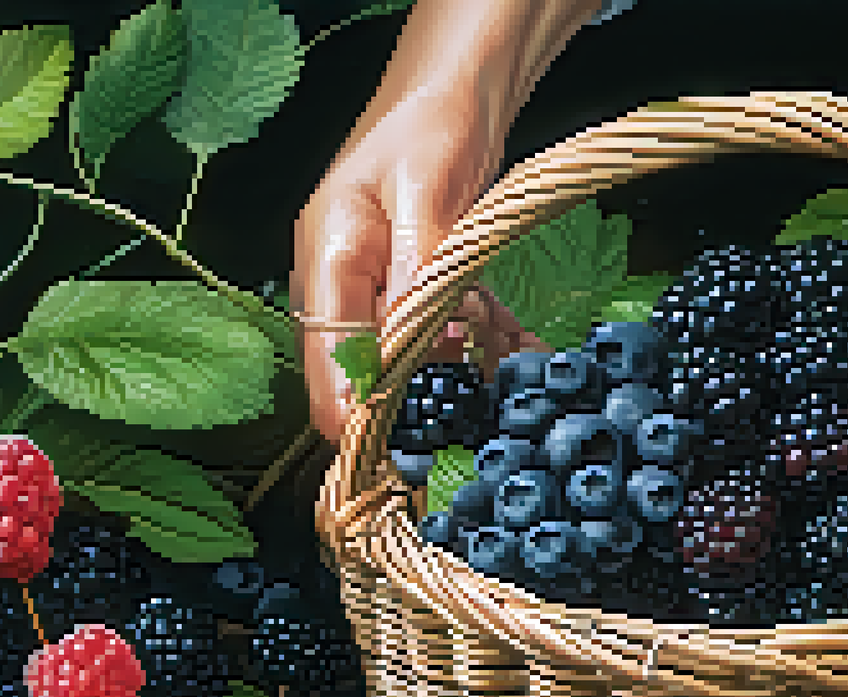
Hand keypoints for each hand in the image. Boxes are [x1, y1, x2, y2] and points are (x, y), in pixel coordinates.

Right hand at [289, 0, 597, 447]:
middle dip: (425, 389)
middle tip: (480, 390)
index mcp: (329, 260)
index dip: (358, 418)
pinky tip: (519, 341)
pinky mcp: (410, 283)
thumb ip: (419, 268)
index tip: (400, 457)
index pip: (328, 364)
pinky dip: (478, 340)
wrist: (456, 88)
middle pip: (367, 371)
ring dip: (462, 361)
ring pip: (411, 357)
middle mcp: (342, 281)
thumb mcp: (427, 191)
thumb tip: (412, 341)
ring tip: (509, 344)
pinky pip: (438, 332)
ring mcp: (375, 284)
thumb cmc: (431, 122)